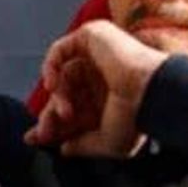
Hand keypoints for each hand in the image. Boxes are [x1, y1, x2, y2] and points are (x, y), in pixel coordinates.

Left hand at [27, 21, 165, 156]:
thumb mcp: (107, 142)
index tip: (38, 138)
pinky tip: (52, 86)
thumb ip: (82, 145)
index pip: (73, 109)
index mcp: (108, 99)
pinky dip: (50, 67)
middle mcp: (103, 77)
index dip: (53, 124)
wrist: (149, 93)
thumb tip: (64, 149)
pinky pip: (60, 50)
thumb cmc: (137, 117)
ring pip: (62, 75)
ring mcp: (98, 56)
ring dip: (57, 96)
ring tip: (64, 112)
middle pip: (64, 93)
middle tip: (45, 132)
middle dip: (50, 115)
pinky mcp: (93, 37)